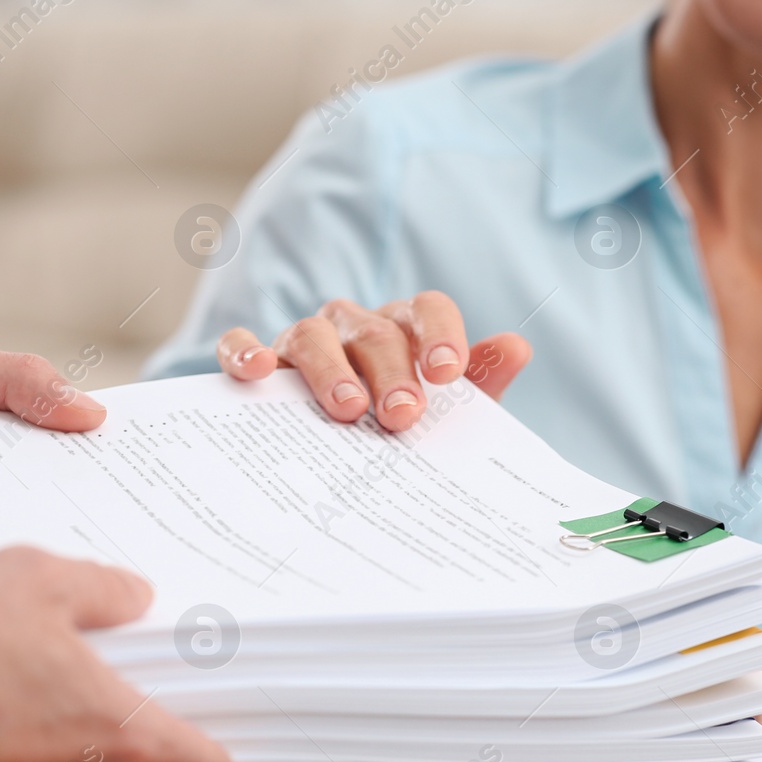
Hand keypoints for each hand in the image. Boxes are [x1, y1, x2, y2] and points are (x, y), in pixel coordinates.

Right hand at [216, 292, 531, 431]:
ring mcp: (306, 339)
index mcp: (406, 329)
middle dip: (391, 372)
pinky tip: (258, 371)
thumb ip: (479, 386)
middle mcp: (356, 326)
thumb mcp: (443, 416)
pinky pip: (244, 343)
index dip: (441, 335)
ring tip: (348, 410)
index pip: (428, 310)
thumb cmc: (394, 424)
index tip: (449, 374)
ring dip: (330, 370)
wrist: (331, 451)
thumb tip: (517, 347)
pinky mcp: (262, 360)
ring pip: (314, 335)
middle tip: (403, 415)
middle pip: (375, 332)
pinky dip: (247, 351)